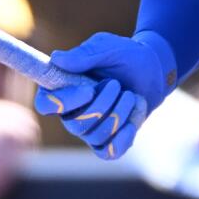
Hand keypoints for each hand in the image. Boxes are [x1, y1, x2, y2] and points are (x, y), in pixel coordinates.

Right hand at [32, 32, 175, 159]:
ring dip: (118, 114)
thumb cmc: (124, 55)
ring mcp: (90, 128)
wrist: (153, 69)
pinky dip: (123, 137)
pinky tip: (133, 119)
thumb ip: (84, 54)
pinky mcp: (109, 139)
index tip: (88, 90)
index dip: (62, 102)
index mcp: (63, 87)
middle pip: (74, 124)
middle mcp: (72, 112)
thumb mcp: (106, 47)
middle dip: (101, 105)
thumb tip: (56, 59)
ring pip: (95, 136)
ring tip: (130, 95)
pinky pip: (108, 151)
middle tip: (116, 85)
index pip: (45, 104)